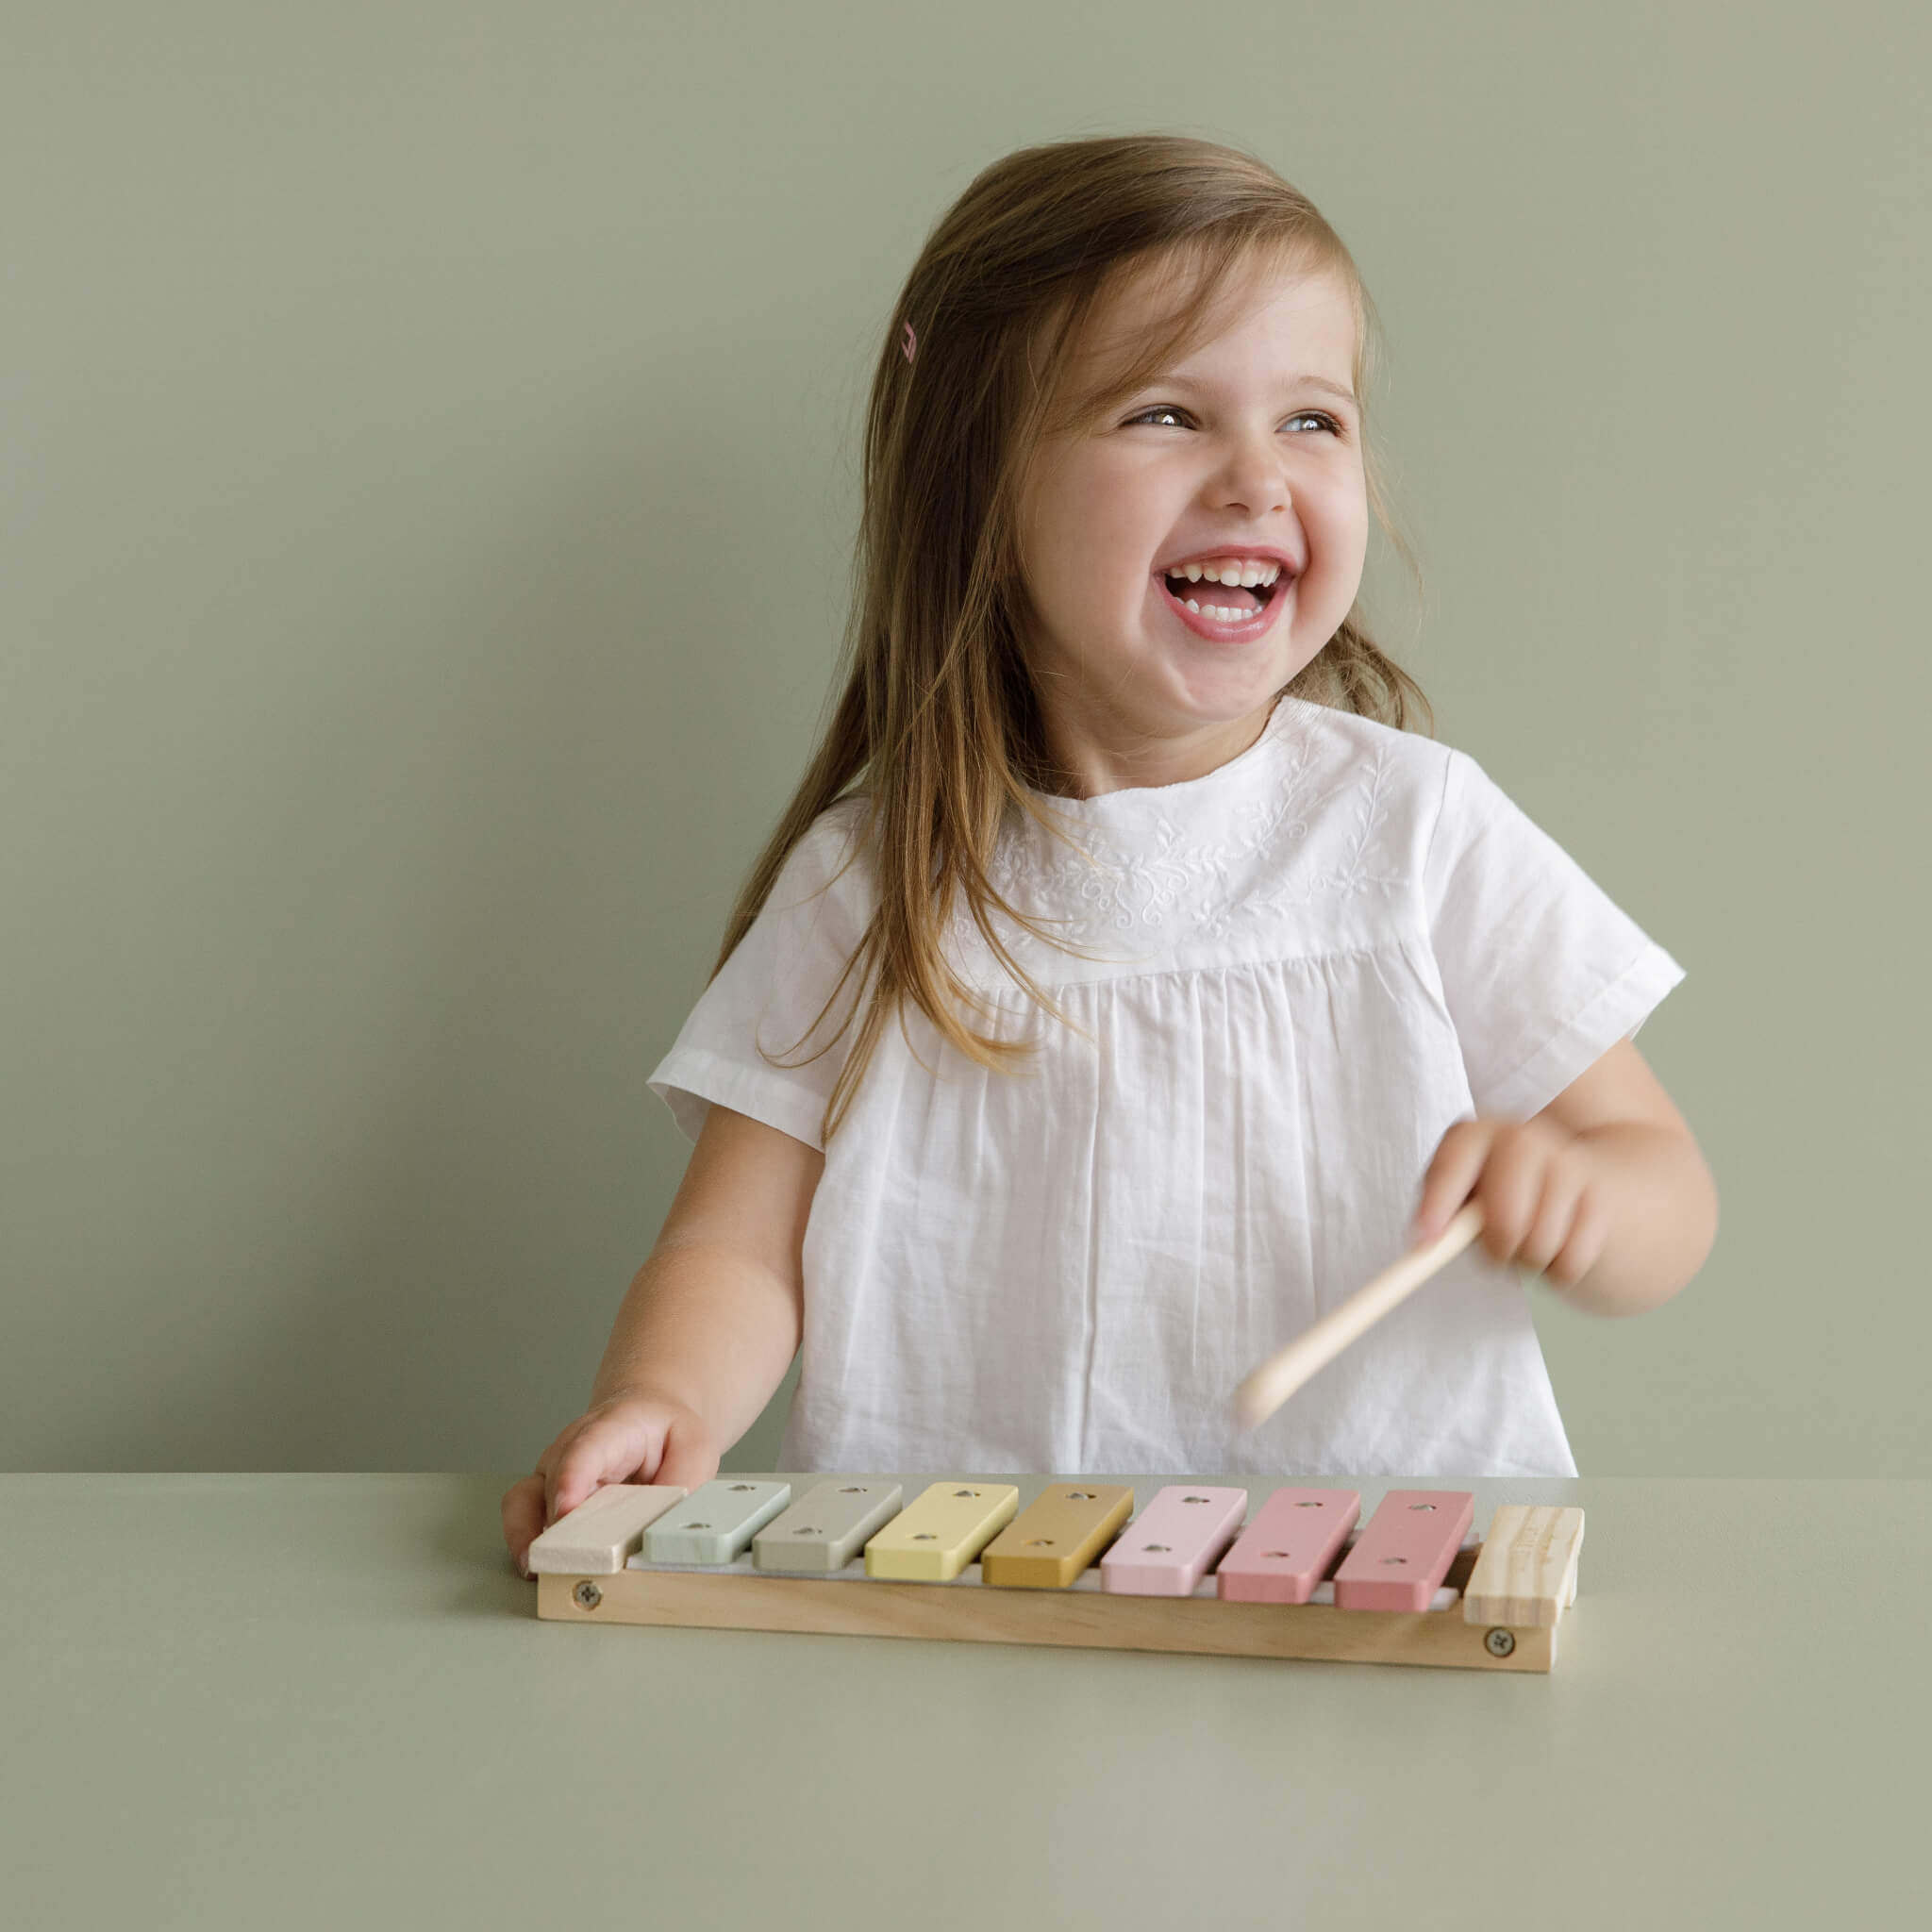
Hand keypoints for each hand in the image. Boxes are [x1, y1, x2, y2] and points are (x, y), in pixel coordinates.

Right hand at [500, 1390, 720, 1579]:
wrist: (647, 1418)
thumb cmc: (667, 1433)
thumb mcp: (695, 1447)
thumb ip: (683, 1483)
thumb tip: (663, 1528)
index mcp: (611, 1429)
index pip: (586, 1449)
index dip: (572, 1479)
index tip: (566, 1511)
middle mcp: (571, 1448)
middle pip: (551, 1483)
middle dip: (556, 1525)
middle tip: (568, 1559)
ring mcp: (553, 1473)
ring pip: (522, 1501)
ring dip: (526, 1537)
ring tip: (540, 1569)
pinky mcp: (545, 1497)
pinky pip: (521, 1518)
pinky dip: (525, 1543)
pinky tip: (539, 1568)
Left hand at [1409, 1114, 1609, 1288]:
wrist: (1578, 1182)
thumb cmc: (1501, 1196)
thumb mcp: (1465, 1199)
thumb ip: (1444, 1216)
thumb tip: (1426, 1243)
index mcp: (1478, 1134)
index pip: (1456, 1159)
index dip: (1439, 1202)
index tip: (1427, 1242)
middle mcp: (1524, 1138)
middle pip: (1505, 1213)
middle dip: (1497, 1246)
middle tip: (1497, 1255)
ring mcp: (1568, 1163)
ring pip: (1540, 1243)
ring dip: (1529, 1261)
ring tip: (1527, 1244)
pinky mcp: (1600, 1197)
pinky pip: (1572, 1260)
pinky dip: (1559, 1271)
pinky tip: (1558, 1247)